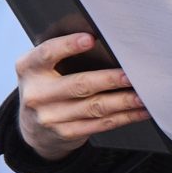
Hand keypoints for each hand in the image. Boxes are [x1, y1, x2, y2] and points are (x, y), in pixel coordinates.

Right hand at [18, 34, 149, 158]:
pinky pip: (100, 124)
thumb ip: (61, 54)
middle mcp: (36, 94)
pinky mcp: (66, 133)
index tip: (91, 39)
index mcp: (28, 68)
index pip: (47, 54)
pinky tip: (139, 111)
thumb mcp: (41, 68)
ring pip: (94, 107)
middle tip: (131, 75)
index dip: (68, 45)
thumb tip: (105, 41)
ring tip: (143, 95)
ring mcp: (50, 117)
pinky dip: (124, 117)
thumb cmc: (46, 86)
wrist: (34, 128)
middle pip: (78, 85)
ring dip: (123, 101)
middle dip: (109, 80)